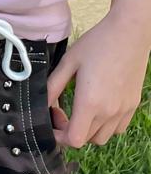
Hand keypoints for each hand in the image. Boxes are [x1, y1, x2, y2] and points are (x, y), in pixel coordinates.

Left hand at [46, 12, 149, 147]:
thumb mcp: (68, 62)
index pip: (74, 139)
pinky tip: (96, 106)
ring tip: (79, 109)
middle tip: (61, 109)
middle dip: (69, 130)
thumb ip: (53, 86)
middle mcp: (109, 112)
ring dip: (87, 130)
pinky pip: (117, 128)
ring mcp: (124, 110)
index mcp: (90, 102)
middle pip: (86, 140)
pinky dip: (104, 125)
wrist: (129, 33)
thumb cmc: (97, 44)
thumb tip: (42, 103)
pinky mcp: (132, 105)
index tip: (52, 118)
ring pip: (102, 137)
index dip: (58, 135)